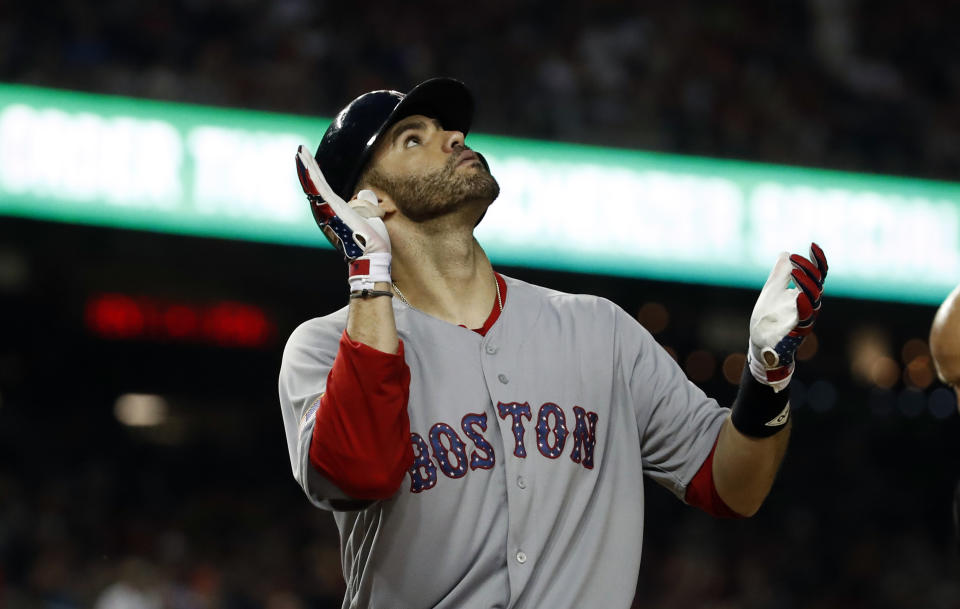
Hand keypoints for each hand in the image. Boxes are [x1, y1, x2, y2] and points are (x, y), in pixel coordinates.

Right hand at [295, 145, 389, 259]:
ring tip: (300, 153)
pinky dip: (312, 176)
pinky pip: (319, 189)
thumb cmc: (371, 241)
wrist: (372, 255)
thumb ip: (367, 202)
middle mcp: (328, 210)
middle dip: (307, 166)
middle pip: (315, 184)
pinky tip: (305, 164)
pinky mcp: (332, 209)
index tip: (310, 160)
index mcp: (336, 210)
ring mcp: (328, 210)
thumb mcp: (370, 215)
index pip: (324, 188)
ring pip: (315, 185)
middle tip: (300, 150)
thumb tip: (367, 192)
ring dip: (306, 168)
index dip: (317, 173)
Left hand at [747, 243, 827, 391]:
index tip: (813, 245)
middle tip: (796, 259)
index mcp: (805, 293)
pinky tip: (798, 297)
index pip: (817, 275)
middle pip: (817, 285)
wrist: (762, 343)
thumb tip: (785, 253)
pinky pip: (804, 320)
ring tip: (796, 271)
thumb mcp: (772, 290)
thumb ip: (780, 273)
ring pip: (813, 301)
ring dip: (807, 285)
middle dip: (809, 270)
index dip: (817, 260)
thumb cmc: (770, 317)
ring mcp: (804, 319)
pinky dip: (803, 307)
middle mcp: (809, 305)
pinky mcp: (796, 332)